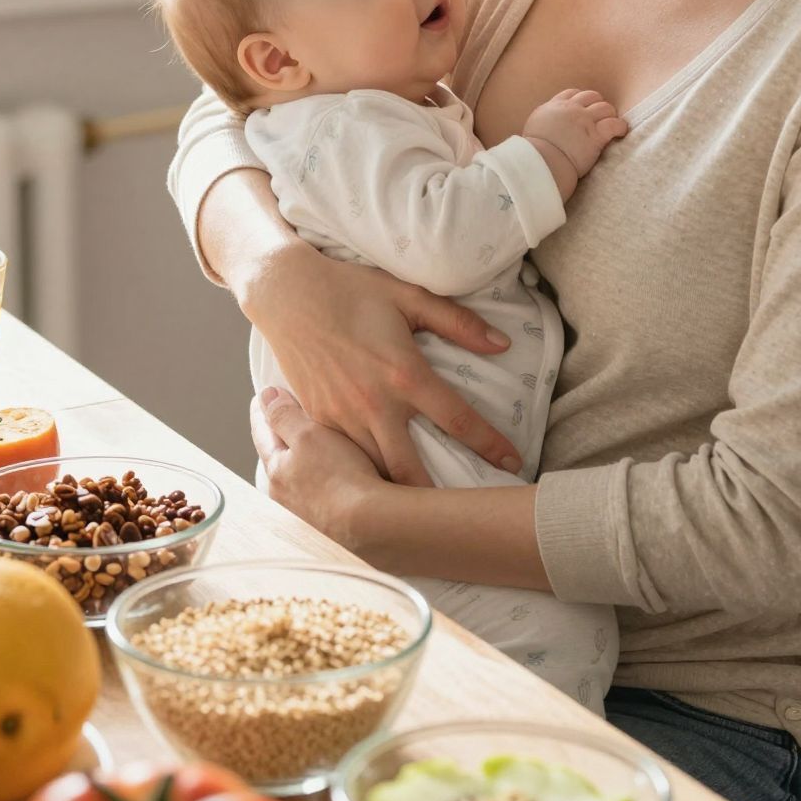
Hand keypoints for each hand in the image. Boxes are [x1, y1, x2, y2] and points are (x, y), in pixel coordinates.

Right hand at [242, 241, 520, 487]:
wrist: (287, 292)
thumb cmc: (351, 290)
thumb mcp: (409, 296)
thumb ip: (458, 322)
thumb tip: (503, 344)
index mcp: (405, 374)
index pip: (458, 420)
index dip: (491, 445)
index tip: (514, 463)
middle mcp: (374, 404)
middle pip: (411, 470)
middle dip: (437, 499)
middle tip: (463, 510)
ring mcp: (342, 417)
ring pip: (375, 471)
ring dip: (398, 491)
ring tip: (424, 508)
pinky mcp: (318, 420)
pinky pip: (346, 457)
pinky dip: (364, 472)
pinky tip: (378, 484)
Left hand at [251, 388, 386, 548]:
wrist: (370, 523)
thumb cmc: (338, 476)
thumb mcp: (308, 435)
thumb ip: (285, 416)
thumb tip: (266, 398)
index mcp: (275, 470)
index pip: (261, 432)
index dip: (262, 411)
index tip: (262, 396)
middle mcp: (284, 494)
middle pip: (277, 455)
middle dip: (280, 435)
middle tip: (285, 416)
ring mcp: (306, 510)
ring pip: (298, 473)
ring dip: (302, 457)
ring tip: (313, 443)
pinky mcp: (328, 520)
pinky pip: (318, 489)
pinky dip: (321, 474)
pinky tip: (334, 473)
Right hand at [524, 89, 627, 198]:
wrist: (541, 163)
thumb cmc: (534, 152)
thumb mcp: (534, 127)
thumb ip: (544, 121)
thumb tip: (548, 125)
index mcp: (554, 107)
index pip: (572, 93)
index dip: (581, 99)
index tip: (584, 108)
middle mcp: (570, 109)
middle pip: (591, 96)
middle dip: (597, 104)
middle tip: (599, 117)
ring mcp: (584, 121)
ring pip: (605, 107)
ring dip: (609, 114)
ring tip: (611, 123)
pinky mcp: (596, 136)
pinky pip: (614, 124)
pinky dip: (620, 126)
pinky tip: (621, 131)